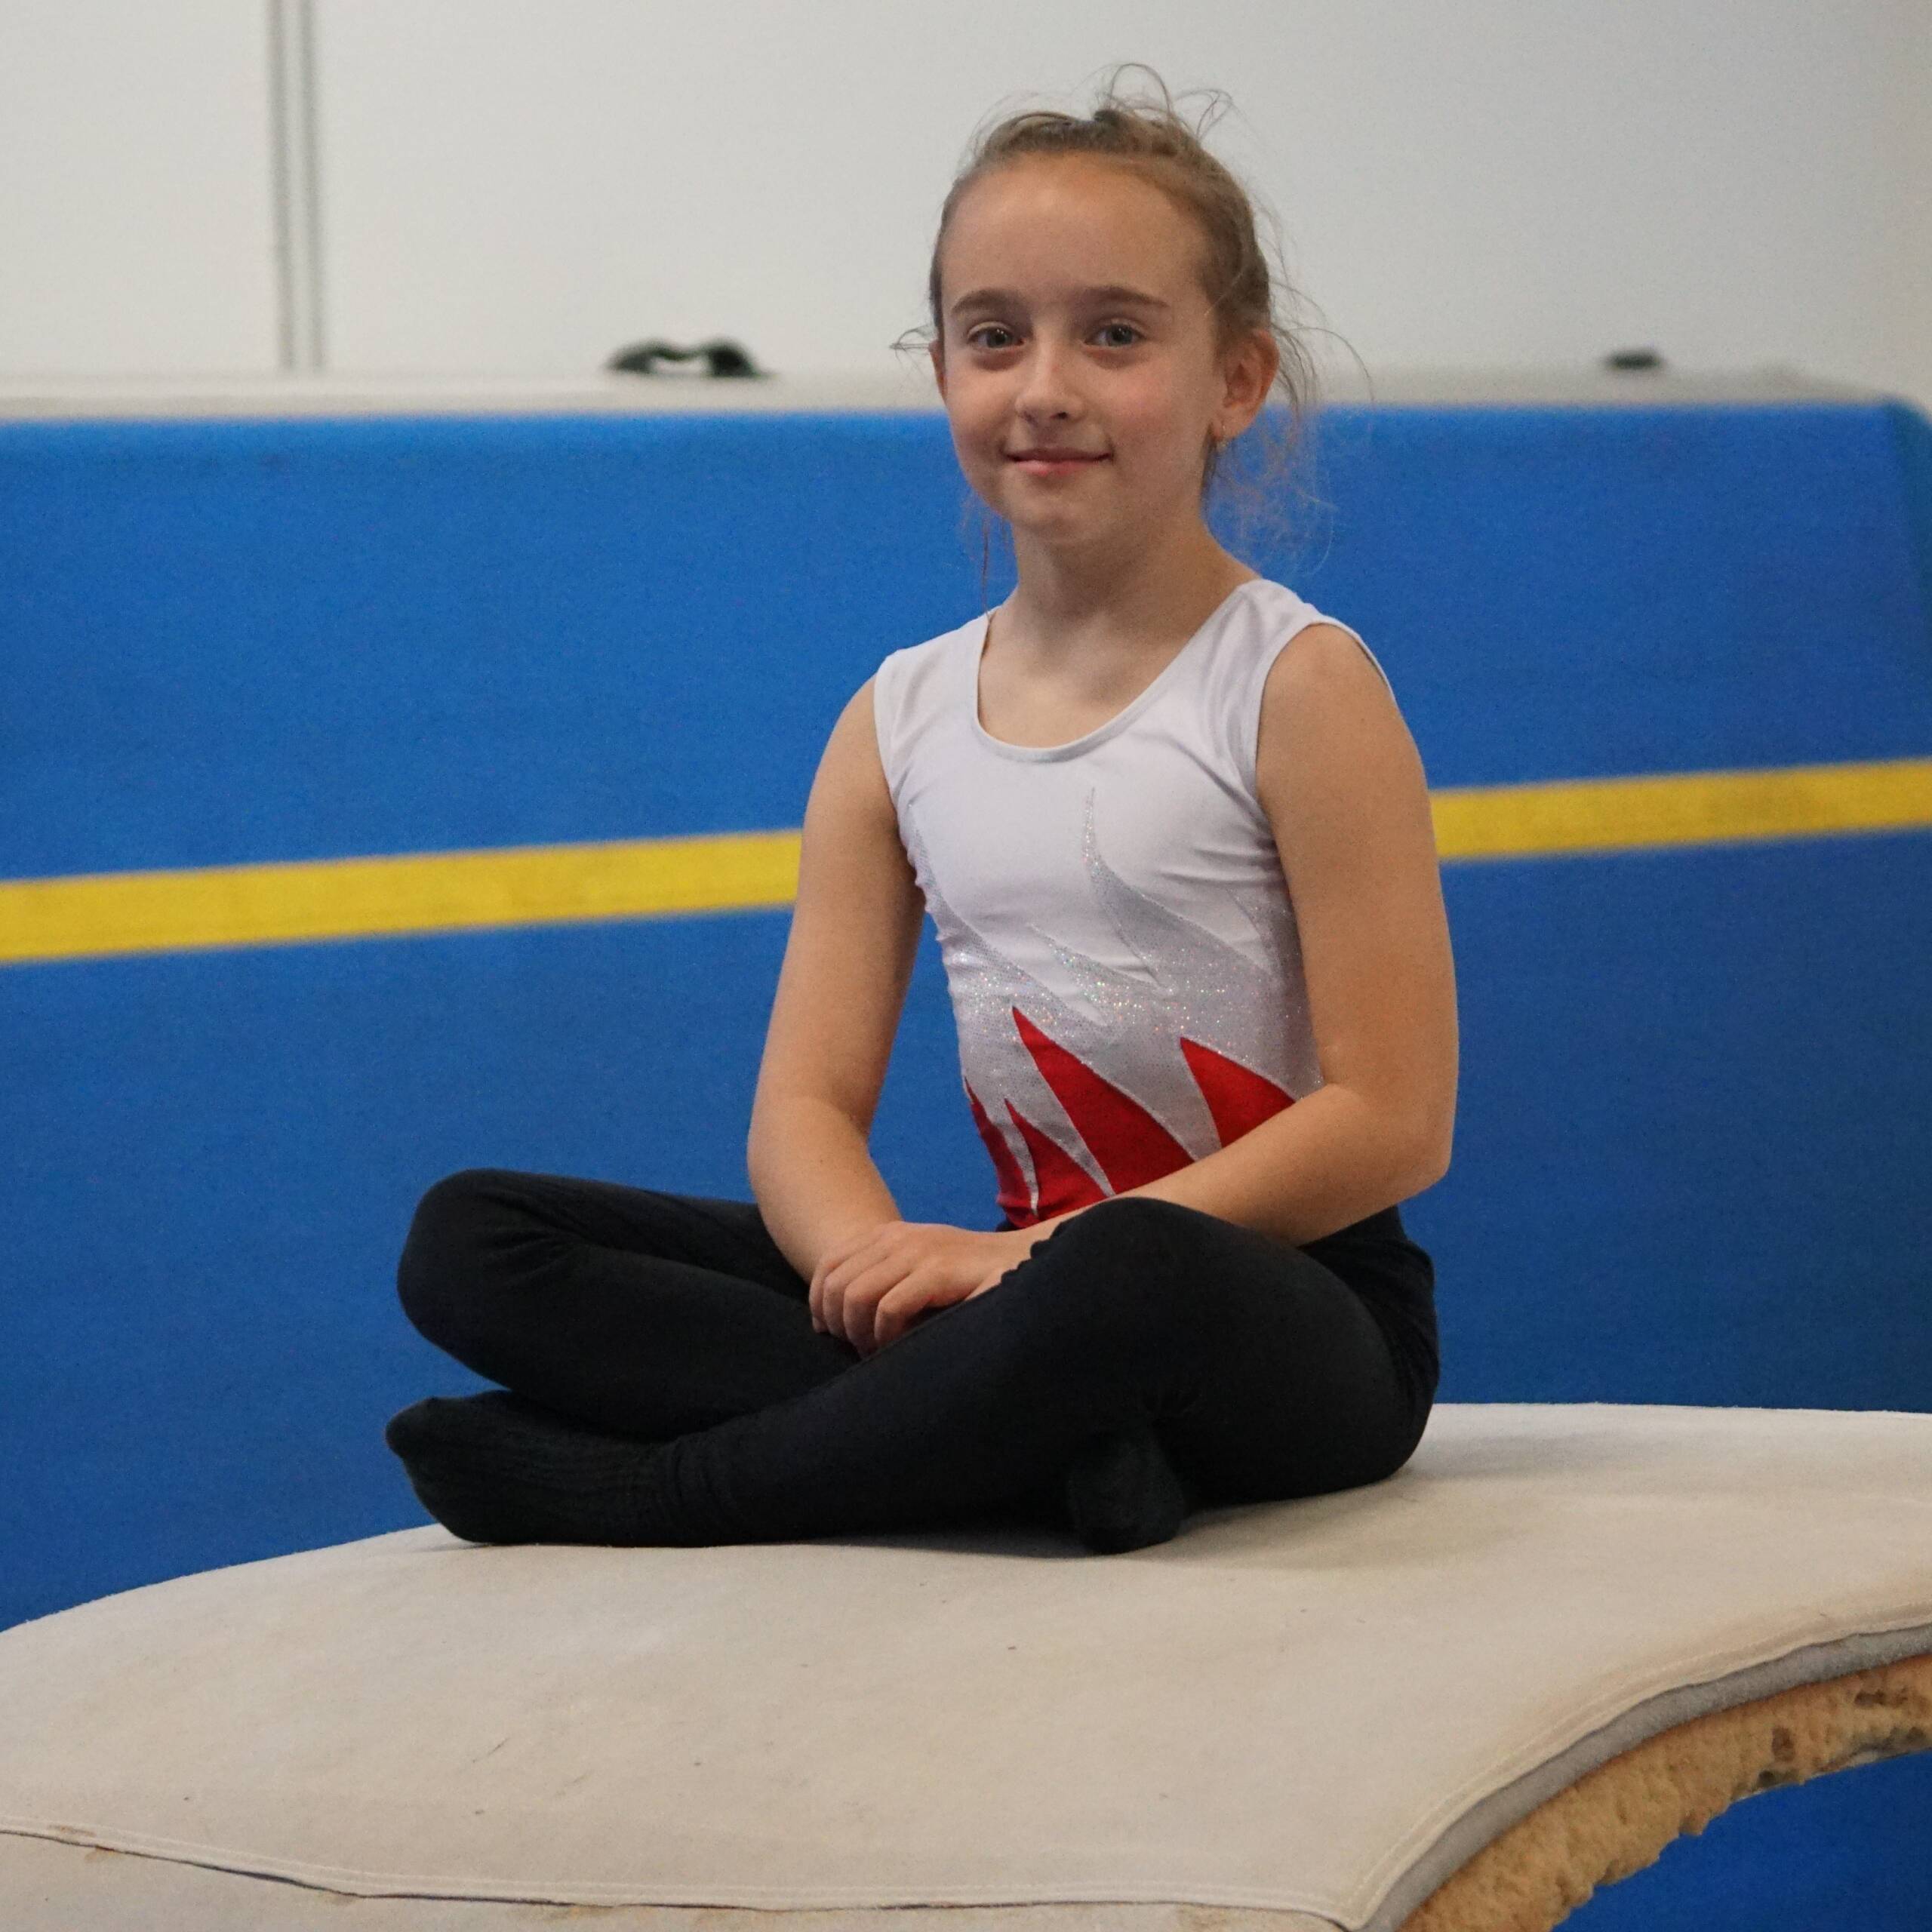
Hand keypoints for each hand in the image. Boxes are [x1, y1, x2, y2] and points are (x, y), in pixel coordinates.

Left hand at [809, 1221, 1048, 1356]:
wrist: (1029, 1262)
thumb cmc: (972, 1281)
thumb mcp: (920, 1272)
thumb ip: (883, 1284)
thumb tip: (833, 1323)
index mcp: (889, 1236)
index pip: (828, 1265)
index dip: (820, 1304)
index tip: (830, 1334)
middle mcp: (898, 1238)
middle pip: (836, 1285)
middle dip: (839, 1325)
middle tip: (860, 1350)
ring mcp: (919, 1251)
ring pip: (856, 1297)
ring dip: (861, 1334)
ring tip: (880, 1352)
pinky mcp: (940, 1270)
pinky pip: (889, 1307)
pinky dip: (887, 1335)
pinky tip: (902, 1347)